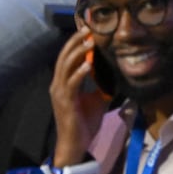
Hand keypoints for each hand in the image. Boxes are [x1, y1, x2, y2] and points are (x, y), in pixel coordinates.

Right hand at [49, 28, 109, 165]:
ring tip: (89, 42)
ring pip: (66, 67)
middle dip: (75, 42)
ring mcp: (60, 93)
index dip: (75, 44)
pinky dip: (80, 73)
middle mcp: (58, 85)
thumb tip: (114, 75)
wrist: (75, 144)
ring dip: (78, 53)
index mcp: (63, 83)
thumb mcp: (97, 100)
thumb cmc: (84, 124)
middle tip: (87, 29)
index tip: (86, 32)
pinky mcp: (65, 102)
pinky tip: (88, 65)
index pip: (67, 58)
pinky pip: (72, 84)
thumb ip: (101, 86)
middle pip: (64, 57)